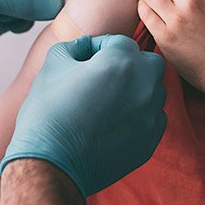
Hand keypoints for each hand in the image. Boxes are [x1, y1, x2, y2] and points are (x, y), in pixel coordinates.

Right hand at [0, 35, 166, 199]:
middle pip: (148, 62)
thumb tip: (87, 45)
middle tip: (105, 77)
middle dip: (130, 64)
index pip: (120, 41)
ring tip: (110, 100)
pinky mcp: (150, 141)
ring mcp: (150, 115)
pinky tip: (116, 121)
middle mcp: (144, 85)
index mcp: (122, 61)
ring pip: (155, 90)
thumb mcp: (54, 63)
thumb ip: (76, 45)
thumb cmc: (49, 110)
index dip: (100, 47)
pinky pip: (155, 117)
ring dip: (138, 89)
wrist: (51, 163)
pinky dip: (141, 115)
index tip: (86, 61)